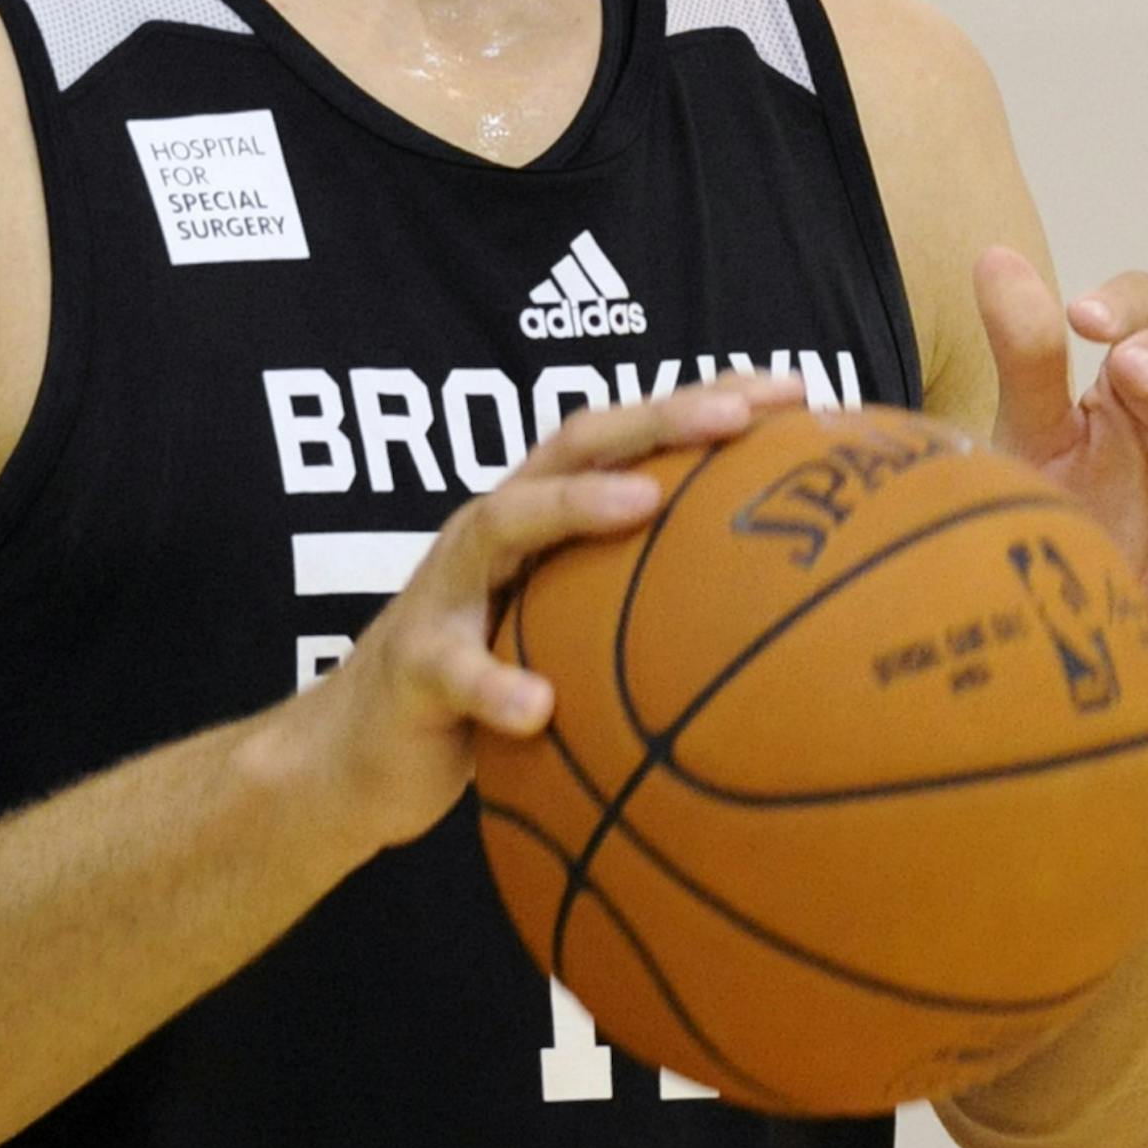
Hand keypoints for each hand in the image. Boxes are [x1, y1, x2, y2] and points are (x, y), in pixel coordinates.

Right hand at [311, 373, 808, 851]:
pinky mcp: (412, 667)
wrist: (353, 756)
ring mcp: (445, 593)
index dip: (703, 404)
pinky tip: (538, 707)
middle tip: (734, 417)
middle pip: (570, 447)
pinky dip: (494, 684)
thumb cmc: (485, 687)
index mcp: (540, 520)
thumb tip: (780, 629)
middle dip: (654, 419)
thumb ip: (639, 614)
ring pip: (501, 525)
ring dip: (571, 505)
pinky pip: (454, 669)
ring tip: (640, 503)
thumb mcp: (567, 639)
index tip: (794, 391)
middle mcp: (491, 536)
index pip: (627, 439)